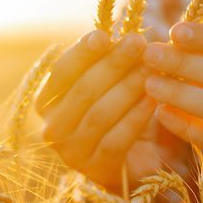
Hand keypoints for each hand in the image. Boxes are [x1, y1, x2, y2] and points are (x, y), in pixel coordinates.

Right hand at [37, 30, 189, 193]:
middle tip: (139, 43)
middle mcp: (53, 128)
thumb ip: (110, 64)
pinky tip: (154, 99)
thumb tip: (133, 36)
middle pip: (83, 90)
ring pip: (100, 113)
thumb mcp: (109, 86)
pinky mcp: (97, 168)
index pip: (61, 72)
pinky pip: (117, 138)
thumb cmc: (118, 113)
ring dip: (128, 87)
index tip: (104, 34)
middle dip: (113, 64)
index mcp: (48, 102)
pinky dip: (136, 116)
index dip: (82, 52)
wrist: (130, 162)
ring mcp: (72, 152)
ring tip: (152, 67)